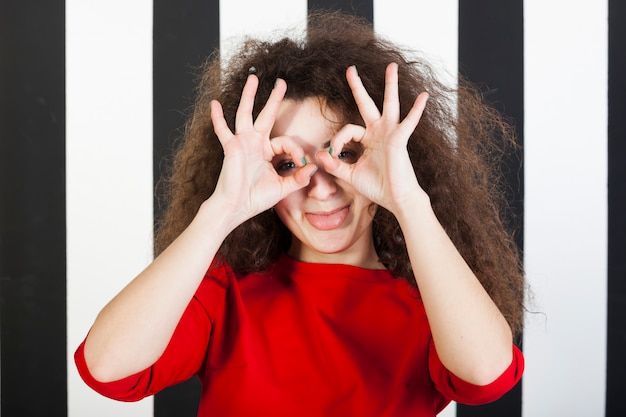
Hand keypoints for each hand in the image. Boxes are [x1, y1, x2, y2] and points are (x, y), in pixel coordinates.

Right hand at [210, 75, 316, 225]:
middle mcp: (254, 144)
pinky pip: (223, 130)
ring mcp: (242, 143)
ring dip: (249, 96)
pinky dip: (218, 118)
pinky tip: (215, 104)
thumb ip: (298, 178)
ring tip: (253, 78)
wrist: (235, 208)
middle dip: (274, 99)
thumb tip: (313, 167)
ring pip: (246, 114)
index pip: (284, 141)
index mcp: (266, 152)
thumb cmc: (255, 199)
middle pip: (265, 115)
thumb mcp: (283, 188)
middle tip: (281, 82)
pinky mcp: (231, 148)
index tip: (301, 163)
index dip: (295, 150)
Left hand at [317, 63, 428, 213]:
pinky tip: (424, 96)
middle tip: (350, 69)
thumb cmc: (377, 187)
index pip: (348, 129)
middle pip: (367, 104)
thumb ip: (334, 164)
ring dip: (391, 85)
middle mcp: (380, 132)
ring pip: (390, 104)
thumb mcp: (349, 174)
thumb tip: (318, 154)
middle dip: (358, 87)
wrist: (395, 198)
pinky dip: (417, 110)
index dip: (338, 139)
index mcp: (368, 139)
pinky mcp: (400, 140)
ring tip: (392, 66)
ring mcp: (391, 134)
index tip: (333, 153)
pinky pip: (409, 122)